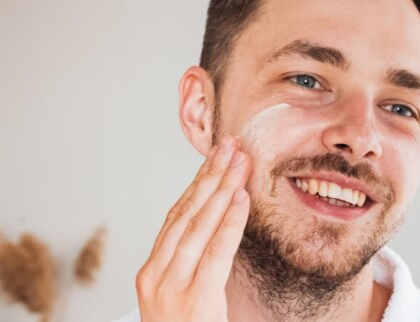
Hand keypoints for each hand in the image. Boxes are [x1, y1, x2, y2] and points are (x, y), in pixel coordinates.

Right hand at [135, 134, 251, 320]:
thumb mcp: (190, 294)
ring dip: (221, 188)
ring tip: (240, 161)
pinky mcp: (193, 300)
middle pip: (185, 213)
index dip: (198, 182)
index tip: (217, 156)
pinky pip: (215, 253)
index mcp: (153, 271)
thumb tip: (223, 222)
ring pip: (198, 226)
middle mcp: (155, 275)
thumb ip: (200, 262)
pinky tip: (241, 198)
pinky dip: (229, 222)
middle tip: (231, 144)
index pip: (176, 216)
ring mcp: (169, 288)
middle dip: (210, 175)